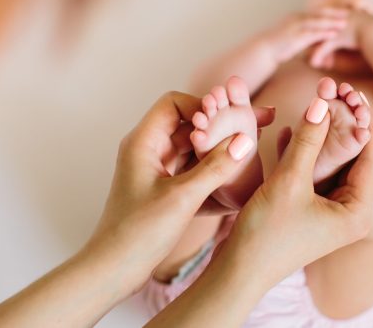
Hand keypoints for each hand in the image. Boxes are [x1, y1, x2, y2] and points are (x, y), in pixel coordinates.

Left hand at [84, 92, 273, 283]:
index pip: (176, 103)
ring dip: (220, 150)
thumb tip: (246, 140)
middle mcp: (148, 150)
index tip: (232, 121)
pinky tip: (238, 180)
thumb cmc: (138, 233)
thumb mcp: (182, 198)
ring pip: (194, 148)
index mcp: (143, 142)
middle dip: (221, 126)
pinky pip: (193, 170)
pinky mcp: (164, 189)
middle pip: (188, 124)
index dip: (204, 106)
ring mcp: (156, 170)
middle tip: (258, 125)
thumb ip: (215, 167)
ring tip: (253, 153)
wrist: (113, 269)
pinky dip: (213, 172)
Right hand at [219, 97, 372, 284]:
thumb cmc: (267, 234)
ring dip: (317, 139)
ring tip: (311, 106)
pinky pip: (310, 176)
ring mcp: (327, 214)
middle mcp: (348, 214)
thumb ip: (308, 141)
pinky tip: (286, 133)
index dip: (363, 122)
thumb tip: (322, 104)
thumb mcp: (289, 182)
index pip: (369, 157)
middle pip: (351, 160)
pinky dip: (301, 156)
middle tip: (333, 95)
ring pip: (328, 165)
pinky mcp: (306, 213)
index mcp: (357, 211)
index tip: (355, 93)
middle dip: (339, 127)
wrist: (238, 272)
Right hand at [261, 8, 349, 62]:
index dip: (331, 10)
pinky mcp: (294, 37)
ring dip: (331, 22)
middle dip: (334, 12)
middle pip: (319, 13)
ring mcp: (295, 27)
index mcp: (297, 17)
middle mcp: (297, 18)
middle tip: (349, 13)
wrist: (263, 51)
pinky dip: (323, 33)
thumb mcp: (293, 38)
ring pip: (317, 22)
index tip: (343, 11)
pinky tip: (333, 35)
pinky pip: (311, 33)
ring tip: (344, 23)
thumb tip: (314, 40)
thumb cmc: (278, 47)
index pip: (317, 11)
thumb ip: (304, 36)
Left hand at [308, 11, 372, 68]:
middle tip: (301, 51)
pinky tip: (314, 64)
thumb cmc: (369, 34)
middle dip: (309, 43)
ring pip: (318, 39)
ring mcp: (335, 28)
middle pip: (316, 31)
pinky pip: (324, 47)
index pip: (319, 26)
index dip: (313, 36)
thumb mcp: (355, 33)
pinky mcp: (338, 37)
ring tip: (308, 61)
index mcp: (336, 17)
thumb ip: (346, 36)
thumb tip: (342, 40)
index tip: (306, 44)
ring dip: (311, 50)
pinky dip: (318, 55)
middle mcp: (334, 21)